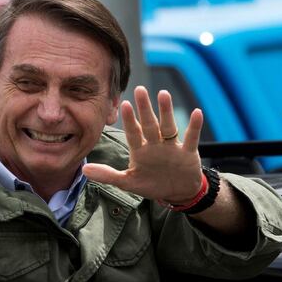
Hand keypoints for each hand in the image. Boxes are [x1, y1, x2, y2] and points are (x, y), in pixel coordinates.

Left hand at [83, 86, 202, 202]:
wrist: (177, 192)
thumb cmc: (151, 184)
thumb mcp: (128, 182)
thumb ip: (108, 175)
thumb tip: (84, 170)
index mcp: (140, 149)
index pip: (133, 132)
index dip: (129, 120)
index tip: (122, 104)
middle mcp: (155, 144)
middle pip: (149, 124)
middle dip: (145, 108)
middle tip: (139, 89)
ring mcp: (171, 146)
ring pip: (169, 126)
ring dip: (166, 111)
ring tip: (163, 94)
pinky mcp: (188, 153)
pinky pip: (191, 137)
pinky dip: (195, 126)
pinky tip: (197, 113)